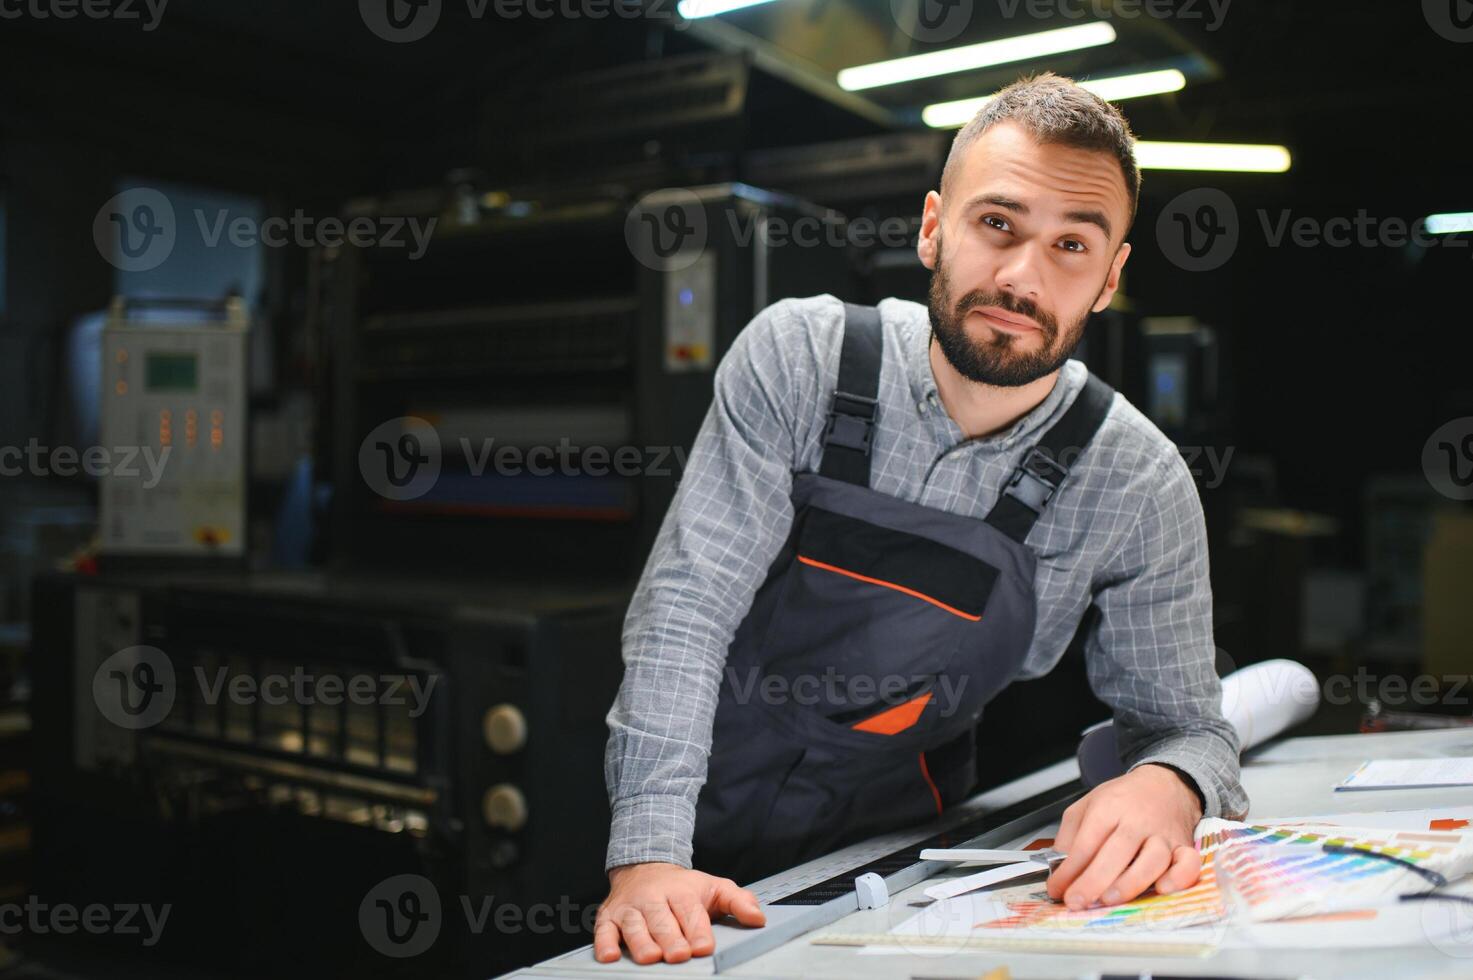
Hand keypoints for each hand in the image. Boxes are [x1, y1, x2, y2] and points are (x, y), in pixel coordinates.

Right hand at [594, 861, 765, 963]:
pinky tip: (610, 955)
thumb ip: (738, 901)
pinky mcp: (609, 917)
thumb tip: (758, 918)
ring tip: (650, 957)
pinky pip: (603, 930)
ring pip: (634, 926)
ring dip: (641, 942)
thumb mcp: (713, 887)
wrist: (644, 867)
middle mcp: (653, 898)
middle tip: (679, 955)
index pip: (690, 911)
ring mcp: (630, 908)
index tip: (704, 946)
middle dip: (670, 938)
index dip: (697, 930)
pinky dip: (605, 943)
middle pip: (661, 920)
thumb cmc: (681, 887)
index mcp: (681, 891)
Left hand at [1046, 763, 1203, 909]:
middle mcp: (1137, 821)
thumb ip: (1069, 837)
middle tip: (1076, 901)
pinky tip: (1162, 889)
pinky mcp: (1184, 846)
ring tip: (1109, 899)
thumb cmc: (1123, 800)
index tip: (1057, 889)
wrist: (1164, 783)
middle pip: (1116, 852)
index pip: (1086, 842)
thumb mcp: (1086, 806)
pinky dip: (1179, 878)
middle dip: (1093, 881)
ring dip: (1131, 883)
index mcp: (1108, 808)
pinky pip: (1188, 863)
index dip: (1069, 870)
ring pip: (1152, 860)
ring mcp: (1163, 834)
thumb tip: (1059, 871)